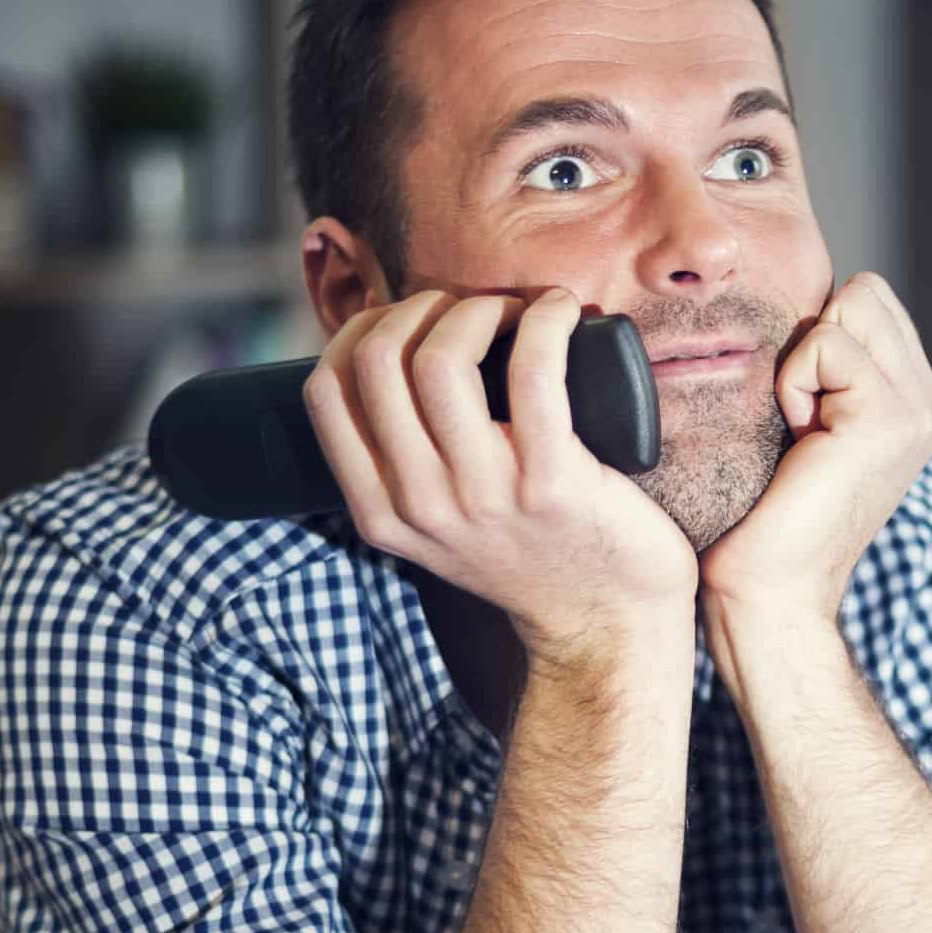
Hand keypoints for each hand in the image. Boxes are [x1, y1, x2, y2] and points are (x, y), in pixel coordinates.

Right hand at [305, 287, 697, 664]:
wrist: (606, 624)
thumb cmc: (531, 555)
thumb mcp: (438, 528)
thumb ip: (403, 469)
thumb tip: (390, 361)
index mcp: (381, 513)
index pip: (325, 392)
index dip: (362, 331)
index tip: (409, 323)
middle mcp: (420, 506)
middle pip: (377, 360)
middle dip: (419, 308)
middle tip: (468, 311)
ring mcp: (482, 495)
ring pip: (439, 357)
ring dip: (477, 309)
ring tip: (512, 313)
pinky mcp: (551, 480)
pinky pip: (533, 370)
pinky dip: (545, 320)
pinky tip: (559, 312)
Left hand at [698, 271, 931, 628]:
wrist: (772, 594)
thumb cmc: (763, 518)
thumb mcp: (803, 425)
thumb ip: (822, 368)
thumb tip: (795, 309)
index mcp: (914, 401)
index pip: (867, 301)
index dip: (816, 338)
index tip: (799, 415)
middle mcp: (928, 402)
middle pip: (865, 292)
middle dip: (814, 340)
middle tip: (799, 422)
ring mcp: (918, 409)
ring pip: (851, 305)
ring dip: (803, 362)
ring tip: (799, 432)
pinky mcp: (890, 416)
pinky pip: (825, 342)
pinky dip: (793, 384)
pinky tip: (798, 442)